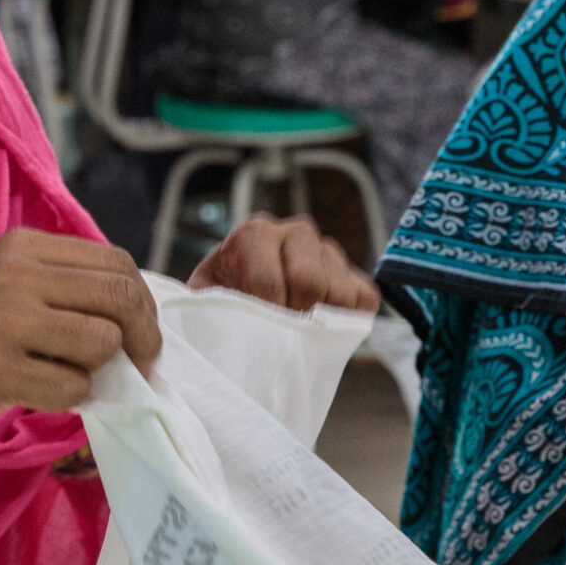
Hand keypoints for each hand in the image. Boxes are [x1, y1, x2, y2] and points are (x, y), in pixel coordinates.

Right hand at [0, 229, 160, 463]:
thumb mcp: (2, 288)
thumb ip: (61, 287)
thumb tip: (135, 312)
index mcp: (21, 246)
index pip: (116, 262)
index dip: (141, 302)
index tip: (140, 334)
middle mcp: (15, 273)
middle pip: (120, 296)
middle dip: (143, 337)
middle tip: (138, 365)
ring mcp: (5, 319)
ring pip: (102, 342)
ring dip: (97, 370)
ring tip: (64, 375)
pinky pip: (72, 387)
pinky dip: (68, 399)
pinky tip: (36, 394)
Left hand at [190, 215, 379, 314]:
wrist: (241, 309)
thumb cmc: (218, 308)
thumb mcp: (201, 303)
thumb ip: (204, 306)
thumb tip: (218, 329)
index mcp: (254, 233)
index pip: (268, 281)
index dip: (263, 317)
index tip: (253, 332)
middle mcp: (295, 231)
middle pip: (310, 281)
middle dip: (293, 316)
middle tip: (278, 332)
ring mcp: (328, 250)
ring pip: (340, 292)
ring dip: (319, 321)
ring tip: (295, 329)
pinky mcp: (353, 273)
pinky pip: (364, 299)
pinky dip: (346, 321)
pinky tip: (320, 325)